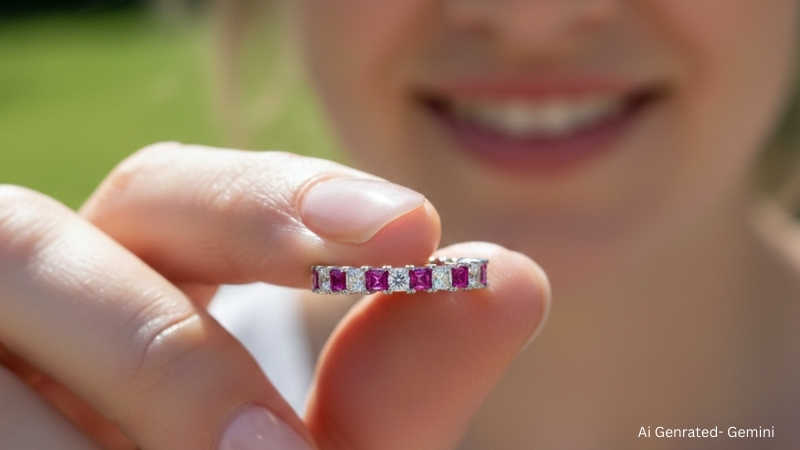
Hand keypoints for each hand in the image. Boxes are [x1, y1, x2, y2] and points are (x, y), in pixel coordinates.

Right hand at [0, 143, 549, 448]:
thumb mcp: (321, 448)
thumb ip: (399, 381)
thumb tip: (512, 276)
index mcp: (125, 277)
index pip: (167, 191)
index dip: (265, 198)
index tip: (408, 224)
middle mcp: (31, 309)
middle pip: (35, 243)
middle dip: (160, 348)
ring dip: (107, 430)